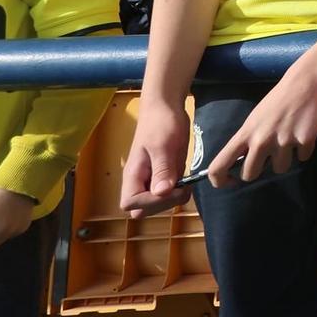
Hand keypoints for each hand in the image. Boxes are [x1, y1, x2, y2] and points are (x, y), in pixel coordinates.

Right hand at [121, 99, 190, 216]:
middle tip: (181, 186)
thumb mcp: (163, 145)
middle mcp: (138, 181)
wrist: (166, 107)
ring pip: (156, 205)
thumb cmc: (161, 123)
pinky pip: (167, 195)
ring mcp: (150, 180)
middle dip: (164, 204)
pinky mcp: (163, 177)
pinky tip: (186, 179)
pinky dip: (178, 192)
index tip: (170, 188)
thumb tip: (162, 193)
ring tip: (185, 181)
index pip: (130, 204)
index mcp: (132, 175)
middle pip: (142, 209)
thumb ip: (162, 169)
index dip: (150, 203)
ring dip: (173, 199)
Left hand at [205, 69, 316, 184]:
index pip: (219, 165)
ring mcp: (283, 141)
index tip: (230, 181)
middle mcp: (261, 140)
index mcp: (245, 133)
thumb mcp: (255, 119)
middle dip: (258, 170)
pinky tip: (304, 133)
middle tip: (267, 159)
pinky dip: (304, 149)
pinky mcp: (304, 140)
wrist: (305, 83)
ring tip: (289, 140)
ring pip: (280, 169)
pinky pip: (303, 158)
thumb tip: (245, 162)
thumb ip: (249, 140)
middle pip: (249, 175)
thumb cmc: (277, 101)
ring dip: (285, 158)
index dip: (220, 180)